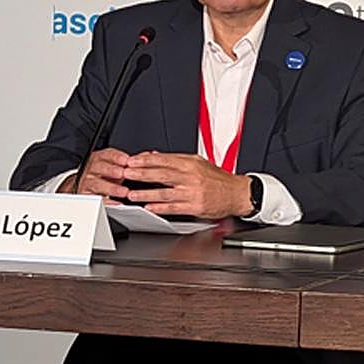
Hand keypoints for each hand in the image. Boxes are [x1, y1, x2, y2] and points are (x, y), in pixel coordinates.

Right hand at [59, 148, 129, 200]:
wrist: (84, 183)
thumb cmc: (104, 173)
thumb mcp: (114, 164)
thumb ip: (128, 161)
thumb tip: (146, 156)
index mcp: (99, 158)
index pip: (106, 154)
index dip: (116, 157)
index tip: (126, 160)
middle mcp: (91, 169)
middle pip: (99, 167)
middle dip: (111, 170)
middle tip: (122, 174)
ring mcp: (87, 182)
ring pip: (97, 184)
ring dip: (111, 188)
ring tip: (124, 192)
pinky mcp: (86, 195)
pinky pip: (95, 199)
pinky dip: (107, 202)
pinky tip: (117, 204)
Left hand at [122, 152, 251, 218]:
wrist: (237, 193)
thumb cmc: (218, 179)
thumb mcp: (198, 163)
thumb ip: (175, 160)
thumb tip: (154, 155)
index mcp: (191, 163)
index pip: (164, 160)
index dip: (146, 160)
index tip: (132, 161)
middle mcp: (192, 176)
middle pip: (162, 174)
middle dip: (142, 174)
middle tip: (126, 174)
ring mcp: (193, 192)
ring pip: (165, 192)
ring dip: (146, 193)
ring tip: (132, 194)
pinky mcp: (195, 206)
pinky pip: (174, 207)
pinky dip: (160, 208)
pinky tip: (150, 208)